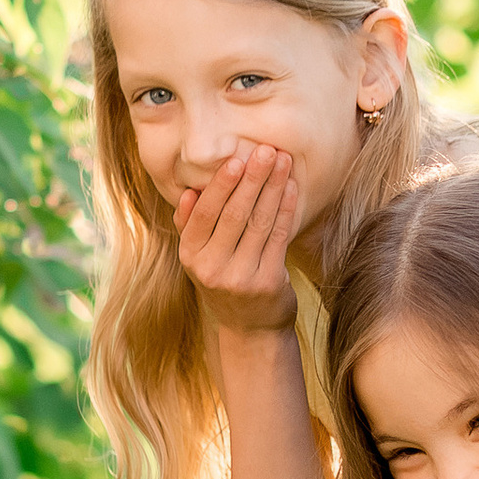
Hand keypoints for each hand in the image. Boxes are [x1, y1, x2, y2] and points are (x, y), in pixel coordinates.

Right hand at [177, 141, 299, 334]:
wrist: (250, 329)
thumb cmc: (225, 280)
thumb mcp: (200, 259)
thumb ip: (190, 226)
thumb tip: (187, 192)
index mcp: (190, 257)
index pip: (205, 214)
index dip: (221, 185)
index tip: (236, 158)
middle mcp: (211, 269)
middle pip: (233, 215)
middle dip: (251, 179)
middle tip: (265, 149)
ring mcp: (240, 277)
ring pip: (258, 222)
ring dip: (272, 187)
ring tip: (282, 161)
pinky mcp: (268, 282)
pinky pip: (278, 237)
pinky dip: (285, 209)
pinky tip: (290, 187)